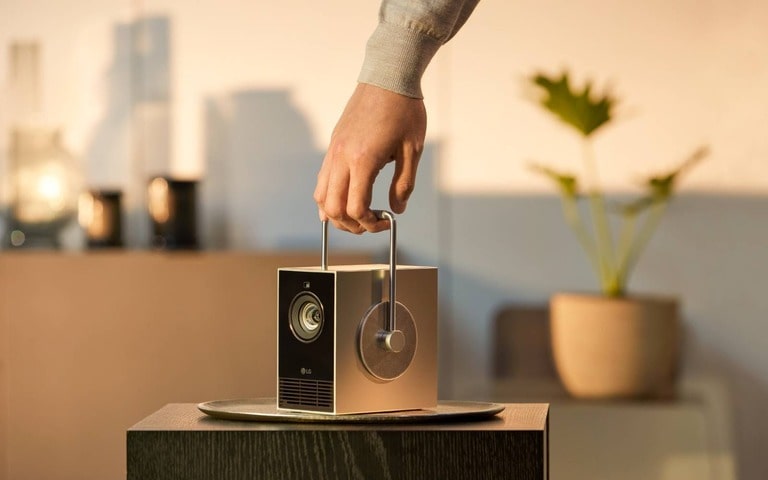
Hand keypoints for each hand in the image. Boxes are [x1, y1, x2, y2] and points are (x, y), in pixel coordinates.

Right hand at [314, 83, 426, 232]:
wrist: (388, 76)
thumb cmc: (404, 111)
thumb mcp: (412, 150)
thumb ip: (403, 184)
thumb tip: (397, 210)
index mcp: (363, 161)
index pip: (356, 208)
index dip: (370, 224)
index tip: (386, 221)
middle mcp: (342, 157)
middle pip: (333, 208)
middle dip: (350, 225)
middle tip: (370, 224)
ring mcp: (333, 151)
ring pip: (320, 196)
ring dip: (336, 213)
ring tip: (357, 215)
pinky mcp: (333, 144)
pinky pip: (322, 179)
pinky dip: (329, 196)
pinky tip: (344, 199)